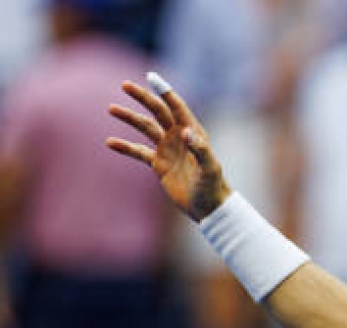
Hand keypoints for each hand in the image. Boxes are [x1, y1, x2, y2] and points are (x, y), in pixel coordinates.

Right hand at [106, 77, 231, 221]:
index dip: (165, 92)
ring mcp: (168, 150)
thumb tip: (185, 132)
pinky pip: (139, 152)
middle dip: (143, 97)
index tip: (151, 77)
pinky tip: (110, 143)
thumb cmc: (214, 187)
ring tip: (111, 108)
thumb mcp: (210, 168)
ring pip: (146, 128)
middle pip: (158, 112)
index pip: (177, 107)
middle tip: (125, 85)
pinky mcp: (159, 164)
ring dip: (129, 118)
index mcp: (193, 133)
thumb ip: (200, 149)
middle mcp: (179, 137)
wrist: (208, 208)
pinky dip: (125, 147)